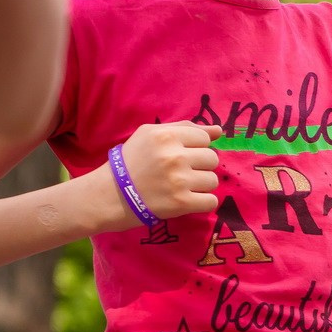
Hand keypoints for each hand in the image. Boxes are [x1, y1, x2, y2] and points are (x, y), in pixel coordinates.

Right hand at [101, 121, 222, 230]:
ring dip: (201, 185)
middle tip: (182, 172)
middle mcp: (174, 156)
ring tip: (183, 186)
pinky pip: (211, 201)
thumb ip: (185, 128)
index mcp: (166, 136)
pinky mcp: (182, 203)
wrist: (112, 194)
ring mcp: (179, 181)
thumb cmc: (133, 161)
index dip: (196, 147)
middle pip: (212, 159)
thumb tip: (219, 130)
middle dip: (200, 166)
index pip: (204, 138)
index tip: (181, 155)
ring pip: (213, 180)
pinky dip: (202, 202)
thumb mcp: (151, 134)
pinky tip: (187, 200)